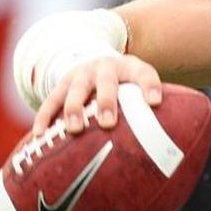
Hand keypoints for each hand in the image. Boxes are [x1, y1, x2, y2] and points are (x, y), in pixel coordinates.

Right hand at [33, 55, 161, 136]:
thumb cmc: (125, 84)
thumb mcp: (138, 86)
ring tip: (74, 130)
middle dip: (106, 102)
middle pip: (106, 83)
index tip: (155, 103)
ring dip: (74, 109)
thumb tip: (170, 152)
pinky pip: (50, 100)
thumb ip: (150, 109)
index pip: (144, 74)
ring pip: (75, 90)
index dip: (150, 87)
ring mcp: (81, 74)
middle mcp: (105, 68)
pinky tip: (39, 135)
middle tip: (107, 123)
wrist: (97, 59)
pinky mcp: (61, 83)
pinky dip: (44, 116)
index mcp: (130, 68)